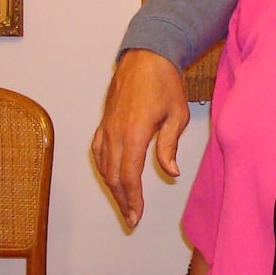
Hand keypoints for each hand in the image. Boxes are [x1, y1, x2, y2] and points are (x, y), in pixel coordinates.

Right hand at [90, 49, 189, 228]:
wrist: (146, 56)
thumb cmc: (165, 82)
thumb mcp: (177, 114)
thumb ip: (170, 146)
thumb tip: (171, 172)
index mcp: (135, 132)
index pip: (129, 176)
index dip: (132, 200)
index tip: (136, 216)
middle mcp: (116, 132)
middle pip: (113, 176)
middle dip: (121, 200)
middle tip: (130, 219)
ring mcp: (106, 126)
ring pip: (103, 166)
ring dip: (112, 188)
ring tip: (123, 204)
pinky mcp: (104, 122)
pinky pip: (98, 151)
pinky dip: (103, 169)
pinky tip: (111, 178)